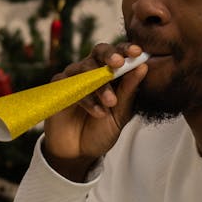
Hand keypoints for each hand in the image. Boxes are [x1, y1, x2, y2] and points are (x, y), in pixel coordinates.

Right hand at [43, 42, 147, 178]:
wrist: (78, 152)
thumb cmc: (101, 129)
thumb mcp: (120, 113)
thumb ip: (129, 91)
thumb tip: (143, 67)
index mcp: (110, 73)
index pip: (118, 53)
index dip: (125, 49)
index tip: (137, 52)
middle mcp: (91, 71)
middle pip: (99, 52)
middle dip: (110, 55)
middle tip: (118, 64)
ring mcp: (73, 78)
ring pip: (85, 70)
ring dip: (100, 86)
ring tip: (111, 103)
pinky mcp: (58, 89)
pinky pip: (71, 86)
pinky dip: (87, 100)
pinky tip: (98, 113)